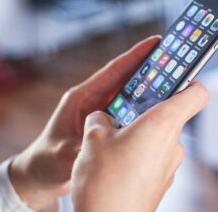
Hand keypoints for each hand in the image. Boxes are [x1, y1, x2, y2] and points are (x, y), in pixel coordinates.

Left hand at [8, 36, 161, 208]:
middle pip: (127, 80)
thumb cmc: (46, 160)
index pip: (113, 71)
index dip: (135, 55)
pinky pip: (130, 114)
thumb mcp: (64, 154)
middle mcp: (93, 101)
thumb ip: (85, 147)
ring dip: (151, 90)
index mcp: (81, 98)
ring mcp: (101, 113)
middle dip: (151, 70)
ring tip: (177, 84)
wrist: (40, 174)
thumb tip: (105, 144)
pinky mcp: (107, 126)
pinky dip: (145, 110)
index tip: (156, 42)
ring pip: (131, 96)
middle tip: (177, 62)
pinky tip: (162, 112)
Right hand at [71, 82, 208, 211]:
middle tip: (122, 108)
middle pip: (170, 114)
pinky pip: (152, 158)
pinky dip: (137, 154)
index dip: (189, 79)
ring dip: (138, 134)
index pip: (196, 92)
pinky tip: (114, 163)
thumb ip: (100, 119)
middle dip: (146, 109)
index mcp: (163, 123)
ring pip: (158, 137)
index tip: (174, 73)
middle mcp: (173, 143)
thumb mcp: (92, 139)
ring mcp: (169, 165)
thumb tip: (103, 118)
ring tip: (110, 141)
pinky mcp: (161, 182)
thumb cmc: (104, 183)